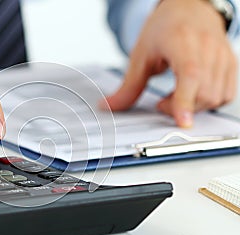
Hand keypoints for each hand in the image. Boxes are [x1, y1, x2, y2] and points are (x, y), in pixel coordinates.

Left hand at [101, 0, 237, 126]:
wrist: (189, 9)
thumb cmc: (165, 28)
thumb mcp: (140, 56)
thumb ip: (128, 86)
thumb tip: (109, 106)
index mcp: (182, 42)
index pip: (189, 75)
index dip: (185, 101)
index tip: (182, 122)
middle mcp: (207, 48)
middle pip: (202, 93)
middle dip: (180, 108)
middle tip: (163, 103)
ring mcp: (223, 56)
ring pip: (215, 97)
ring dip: (194, 107)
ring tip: (177, 95)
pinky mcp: (231, 65)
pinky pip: (225, 95)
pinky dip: (209, 103)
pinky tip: (193, 93)